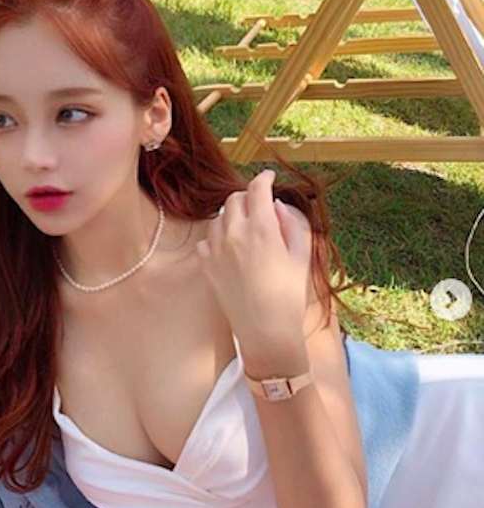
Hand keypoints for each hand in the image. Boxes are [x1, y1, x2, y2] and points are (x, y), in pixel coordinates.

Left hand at [195, 168, 312, 348]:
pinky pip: (206, 240)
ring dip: (232, 216)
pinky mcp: (206, 266)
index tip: (269, 178)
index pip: (257, 189)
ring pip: (219, 218)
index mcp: (262, 228)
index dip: (264, 179)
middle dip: (248, 198)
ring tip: (245, 228)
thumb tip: (276, 206)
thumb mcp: (301, 255)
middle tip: (258, 205)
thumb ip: (291, 224)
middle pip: (234, 199)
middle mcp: (235, 234)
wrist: (266, 329)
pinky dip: (217, 238)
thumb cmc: (289, 294)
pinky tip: (229, 247)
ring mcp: (217, 250)